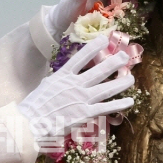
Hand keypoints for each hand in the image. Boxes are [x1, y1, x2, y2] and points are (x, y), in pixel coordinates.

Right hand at [17, 35, 134, 139]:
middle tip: (124, 56)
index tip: (104, 39)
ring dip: (121, 83)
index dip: (94, 47)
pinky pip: (106, 108)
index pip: (81, 57)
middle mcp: (75, 84)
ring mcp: (82, 99)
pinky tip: (129, 101)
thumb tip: (64, 75)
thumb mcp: (46, 86)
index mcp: (63, 75)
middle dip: (114, 62)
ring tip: (131, 78)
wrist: (31, 123)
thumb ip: (59, 80)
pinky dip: (119, 104)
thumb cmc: (34, 106)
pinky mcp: (86, 114)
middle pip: (99, 70)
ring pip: (107, 88)